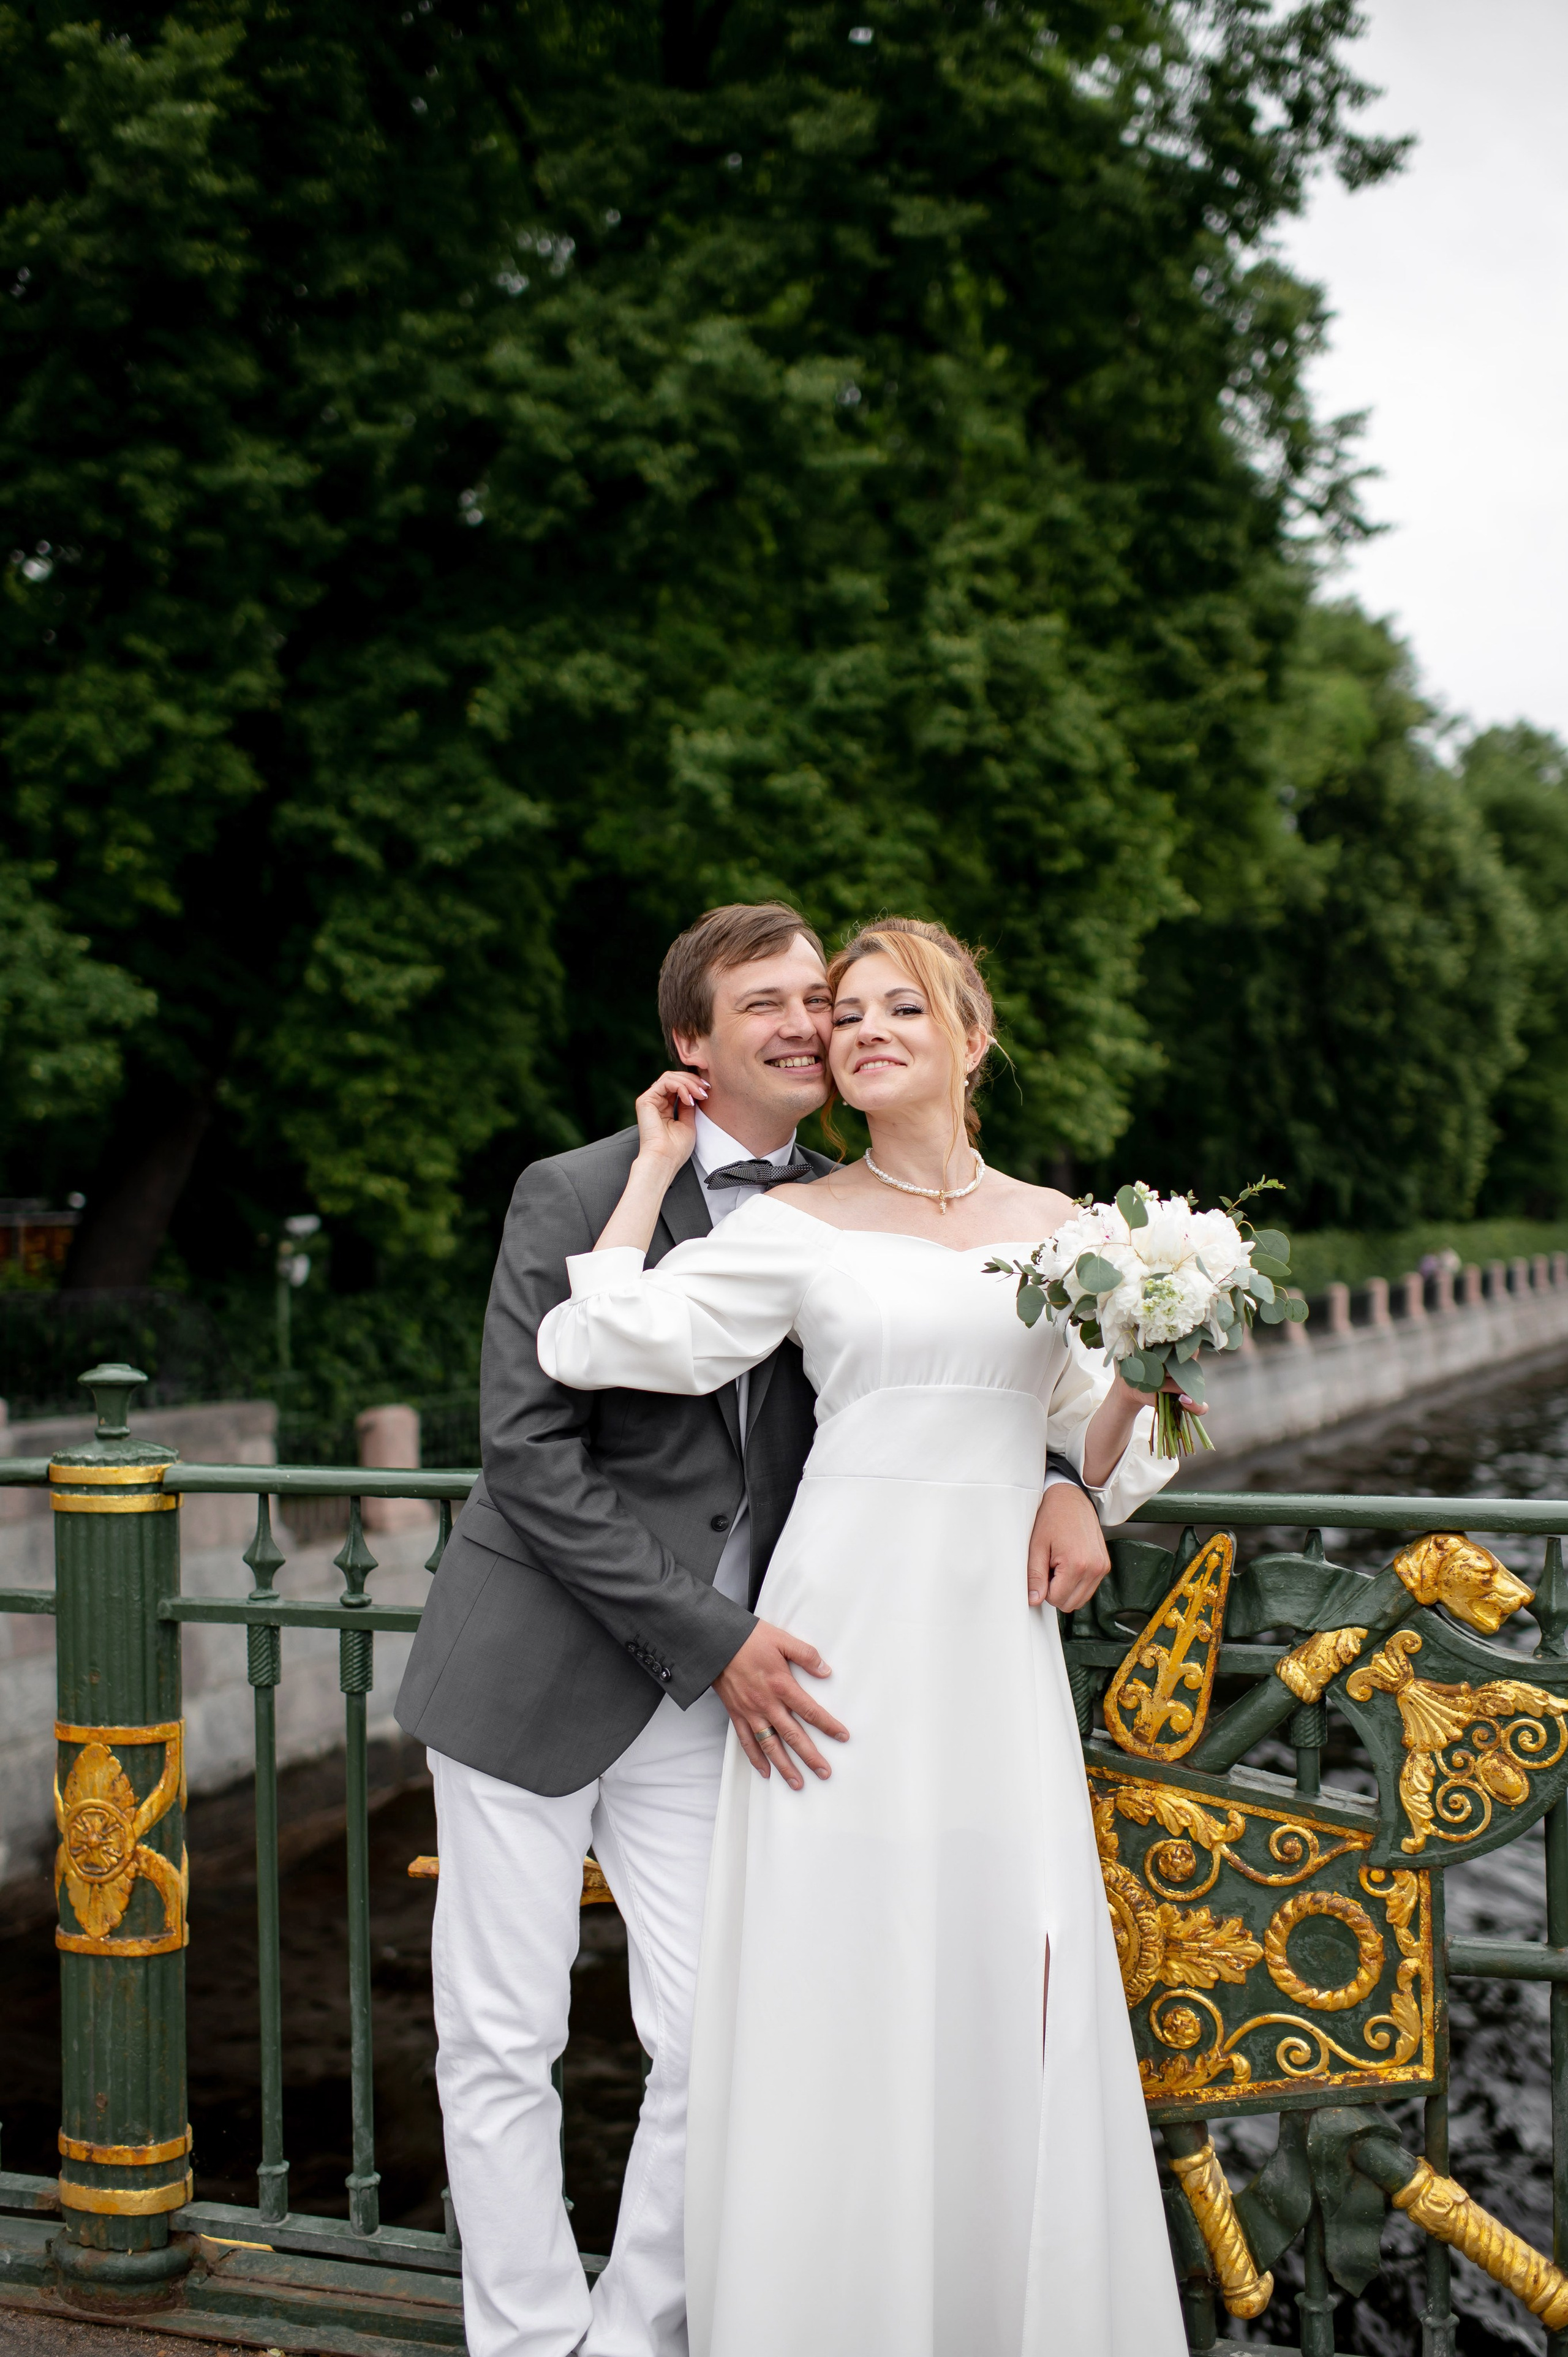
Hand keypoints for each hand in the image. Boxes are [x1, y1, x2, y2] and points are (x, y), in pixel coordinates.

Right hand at [632, 1069, 706, 1172]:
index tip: (708, 1090)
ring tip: (700, 1094)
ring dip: (689, 1083)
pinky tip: (689, 1098)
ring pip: (670, 1077)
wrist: (665, 1160)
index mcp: (665, 1107)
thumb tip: (694, 1091)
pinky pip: (665, 1083)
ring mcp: (649, 1100)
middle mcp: (656, 1102)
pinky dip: (680, 1087)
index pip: (678, 1086)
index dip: (693, 1084)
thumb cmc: (676, 1148)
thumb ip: (689, 1106)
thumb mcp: (689, 1123)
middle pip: (674, 1078)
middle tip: (706, 1089)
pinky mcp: (645, 1101)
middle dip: (693, 1080)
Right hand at [713, 1620, 848, 1789]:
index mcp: (781, 1685)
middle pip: (792, 1735)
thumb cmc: (749, 1639)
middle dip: (810, 1756)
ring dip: (784, 1766)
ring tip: (798, 1783)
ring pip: (770, 1745)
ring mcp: (750, 1712)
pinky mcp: (736, 1714)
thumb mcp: (782, 1639)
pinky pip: (746, 1742)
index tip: (843, 1737)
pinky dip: (755, 1759)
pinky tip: (765, 1772)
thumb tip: (826, 1671)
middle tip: (824, 1773)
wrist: (715, 1642)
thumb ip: (806, 1655)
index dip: (828, 1725)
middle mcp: (766, 1703)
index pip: (810, 1711)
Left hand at [1028, 1481, 1110, 1613]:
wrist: (1071, 1497)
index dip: (1043, 1589)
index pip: (1056, 1600)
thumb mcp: (1037, 1546)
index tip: (1042, 1569)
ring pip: (1080, 1599)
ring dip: (1066, 1588)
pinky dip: (1076, 1583)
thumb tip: (1034, 1600)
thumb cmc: (1052, 1516)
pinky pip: (1088, 1588)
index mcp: (1077, 1564)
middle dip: (1056, 1591)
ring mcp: (1103, 1567)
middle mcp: (1095, 1568)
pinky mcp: (1105, 1565)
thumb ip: (1035, 1576)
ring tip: (1059, 1564)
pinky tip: (1069, 1563)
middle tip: (1049, 1566)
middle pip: (1070, 1604)